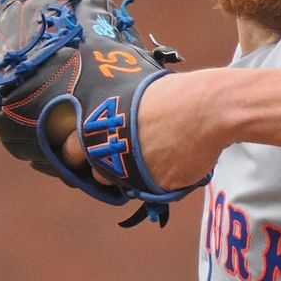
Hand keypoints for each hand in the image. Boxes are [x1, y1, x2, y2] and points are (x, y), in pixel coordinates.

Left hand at [60, 70, 226, 190]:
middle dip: (108, 169)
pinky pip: (155, 187)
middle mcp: (108, 153)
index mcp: (97, 127)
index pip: (71, 150)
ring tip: (157, 154)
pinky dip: (164, 176)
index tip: (84, 155)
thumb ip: (120, 116)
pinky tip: (177, 158)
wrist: (209, 109)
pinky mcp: (154, 187)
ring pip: (124, 184)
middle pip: (97, 173)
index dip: (78, 153)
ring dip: (134, 175)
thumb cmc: (177, 94)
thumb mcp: (136, 96)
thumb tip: (122, 123)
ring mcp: (131, 173)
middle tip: (125, 157)